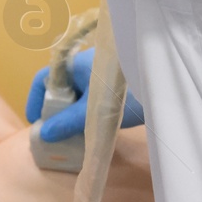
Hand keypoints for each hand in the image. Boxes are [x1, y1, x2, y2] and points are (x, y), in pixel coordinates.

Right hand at [25, 47, 142, 141]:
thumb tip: (44, 133)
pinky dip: (82, 112)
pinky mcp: (112, 86)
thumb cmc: (126, 96)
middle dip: (52, 110)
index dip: (35, 100)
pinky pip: (88, 97)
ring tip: (67, 136)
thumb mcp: (93, 113)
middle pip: (58, 87)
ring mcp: (98, 75)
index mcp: (74, 66)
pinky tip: (87, 130)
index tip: (35, 123)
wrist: (166, 91)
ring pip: (74, 93)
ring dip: (68, 113)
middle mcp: (83, 66)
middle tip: (51, 133)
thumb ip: (67, 123)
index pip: (43, 78)